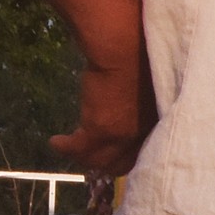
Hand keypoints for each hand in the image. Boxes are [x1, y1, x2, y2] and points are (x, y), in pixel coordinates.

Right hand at [48, 46, 153, 175]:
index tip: (113, 154)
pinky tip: (56, 142)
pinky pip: (78, 148)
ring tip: (69, 149)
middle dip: (104, 163)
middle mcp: (143, 135)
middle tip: (88, 156)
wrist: (126, 50)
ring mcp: (122, 134)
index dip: (127, 157)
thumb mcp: (150, 88)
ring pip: (99, 159)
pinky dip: (65, 148)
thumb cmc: (140, 57)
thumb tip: (133, 105)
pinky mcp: (100, 129)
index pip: (144, 154)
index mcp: (158, 126)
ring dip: (82, 157)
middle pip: (122, 164)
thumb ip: (146, 104)